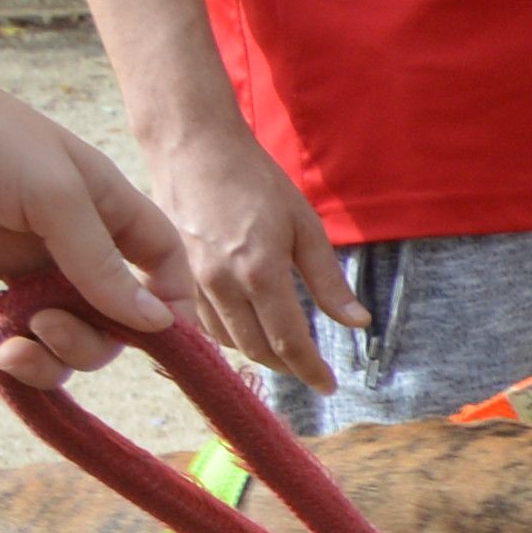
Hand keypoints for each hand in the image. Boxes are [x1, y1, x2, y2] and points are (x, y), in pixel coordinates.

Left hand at [0, 59, 197, 385]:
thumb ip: (101, 264)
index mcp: (96, 205)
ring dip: (30, 357)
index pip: (156, 263)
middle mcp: (55, 234)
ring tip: (4, 355)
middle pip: (97, 316)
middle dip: (82, 342)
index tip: (160, 344)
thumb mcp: (53, 195)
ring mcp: (0, 252)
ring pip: (37, 330)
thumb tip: (156, 325)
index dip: (167, 305)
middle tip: (47, 332)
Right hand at [145, 114, 357, 384]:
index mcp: (259, 272)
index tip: (328, 386)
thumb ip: (329, 281)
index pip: (288, 342)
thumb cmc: (255, 180)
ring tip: (283, 352)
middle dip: (287, 367)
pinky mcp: (174, 272)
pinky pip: (202, 321)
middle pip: (256, 349)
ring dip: (257, 353)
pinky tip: (247, 328)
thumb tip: (358, 323)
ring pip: (227, 340)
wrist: (192, 146)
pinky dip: (228, 335)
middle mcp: (221, 283)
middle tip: (310, 370)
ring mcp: (192, 279)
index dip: (311, 370)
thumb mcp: (305, 226)